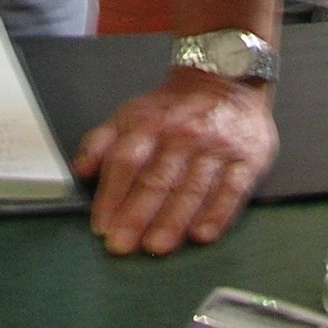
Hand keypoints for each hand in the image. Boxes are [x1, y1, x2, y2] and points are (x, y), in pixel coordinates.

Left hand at [73, 68, 277, 255]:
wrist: (227, 81)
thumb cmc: (173, 110)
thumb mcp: (131, 114)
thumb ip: (102, 142)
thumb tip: (81, 170)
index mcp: (149, 125)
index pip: (126, 160)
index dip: (111, 194)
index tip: (101, 225)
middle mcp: (182, 136)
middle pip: (157, 179)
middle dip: (137, 214)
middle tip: (122, 244)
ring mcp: (215, 149)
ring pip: (191, 188)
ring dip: (173, 219)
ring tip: (156, 245)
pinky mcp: (246, 161)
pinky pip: (231, 190)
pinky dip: (217, 214)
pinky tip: (202, 234)